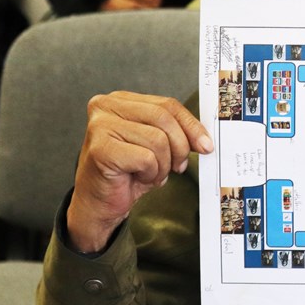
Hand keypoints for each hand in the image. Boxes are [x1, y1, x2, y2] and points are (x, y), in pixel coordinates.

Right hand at [67, 92, 213, 252]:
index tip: (205, 144)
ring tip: (151, 173)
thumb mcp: (156, 145)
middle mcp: (106, 107)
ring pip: (157, 139)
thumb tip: (204, 138)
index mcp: (121, 100)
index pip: (167, 105)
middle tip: (178, 166)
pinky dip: (150, 173)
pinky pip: (146, 158)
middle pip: (164, 118)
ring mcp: (100, 126)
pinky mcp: (101, 148)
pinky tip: (138, 177)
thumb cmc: (126, 173)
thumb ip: (174, 131)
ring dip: (162, 164)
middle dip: (180, 146)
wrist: (99, 204)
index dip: (191, 125)